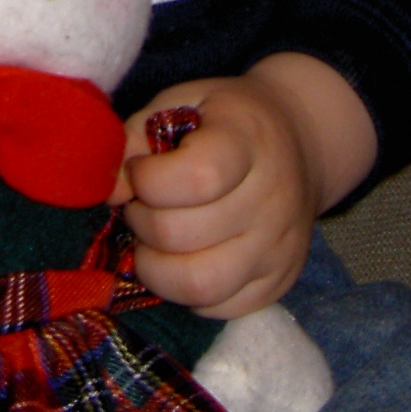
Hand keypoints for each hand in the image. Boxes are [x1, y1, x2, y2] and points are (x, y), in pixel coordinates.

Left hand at [115, 54, 376, 316]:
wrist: (299, 140)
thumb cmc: (224, 120)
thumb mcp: (179, 103)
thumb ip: (135, 137)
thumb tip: (111, 192)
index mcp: (248, 140)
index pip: (196, 178)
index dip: (148, 179)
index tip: (140, 169)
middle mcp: (273, 198)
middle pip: (182, 235)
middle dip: (142, 222)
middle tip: (141, 206)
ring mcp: (279, 247)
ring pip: (199, 285)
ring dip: (156, 267)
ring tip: (154, 241)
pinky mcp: (279, 283)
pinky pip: (218, 308)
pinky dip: (186, 291)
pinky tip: (184, 258)